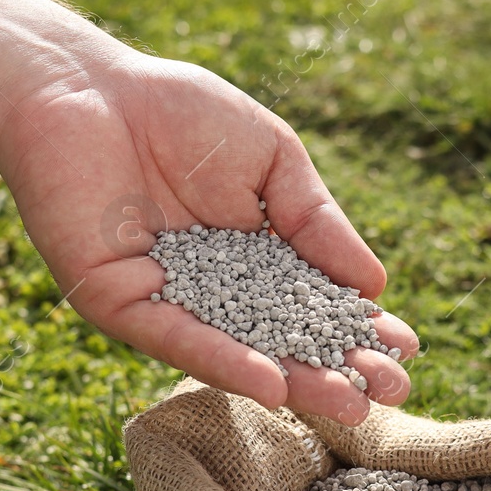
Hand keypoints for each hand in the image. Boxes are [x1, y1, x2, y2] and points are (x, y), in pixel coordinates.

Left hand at [0, 51, 417, 424]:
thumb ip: (316, 222)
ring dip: (293, 381)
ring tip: (346, 404)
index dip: (358, 327)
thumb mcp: (273, 160)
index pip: (314, 304)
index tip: (406, 348)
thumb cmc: (178, 111)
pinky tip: (271, 382)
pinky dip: (224, 362)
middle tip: (390, 394)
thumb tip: (374, 284)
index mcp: (253, 257)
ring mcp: (168, 302)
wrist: (83, 86)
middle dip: (337, 368)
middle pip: (283, 340)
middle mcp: (213, 291)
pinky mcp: (120, 304)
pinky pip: (178, 340)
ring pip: (237, 353)